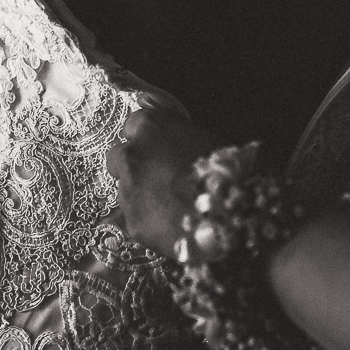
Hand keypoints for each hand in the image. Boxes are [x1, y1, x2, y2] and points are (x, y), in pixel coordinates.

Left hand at [108, 102, 227, 258]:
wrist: (231, 215)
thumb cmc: (229, 171)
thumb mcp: (209, 139)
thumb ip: (179, 134)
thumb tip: (168, 130)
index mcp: (152, 127)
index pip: (134, 123)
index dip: (148, 138)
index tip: (158, 146)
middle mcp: (132, 155)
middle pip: (118, 156)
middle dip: (134, 166)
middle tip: (160, 178)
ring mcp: (128, 191)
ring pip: (123, 190)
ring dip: (139, 195)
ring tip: (169, 207)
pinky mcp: (131, 223)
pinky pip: (129, 220)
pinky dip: (144, 222)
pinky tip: (167, 226)